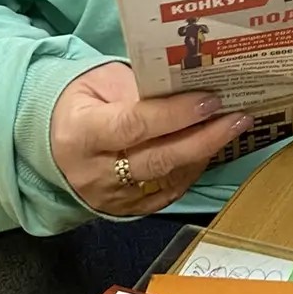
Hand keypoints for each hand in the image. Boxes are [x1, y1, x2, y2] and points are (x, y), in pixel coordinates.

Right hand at [49, 62, 251, 215]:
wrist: (55, 144)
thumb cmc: (82, 103)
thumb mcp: (100, 82)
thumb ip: (138, 88)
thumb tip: (186, 90)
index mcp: (82, 133)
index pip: (134, 125)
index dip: (175, 115)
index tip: (209, 100)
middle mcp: (95, 172)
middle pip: (157, 160)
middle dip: (203, 138)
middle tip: (237, 118)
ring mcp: (111, 197)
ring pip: (167, 180)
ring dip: (204, 154)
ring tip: (232, 128)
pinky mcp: (126, 210)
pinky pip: (168, 194)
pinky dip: (192, 170)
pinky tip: (210, 149)